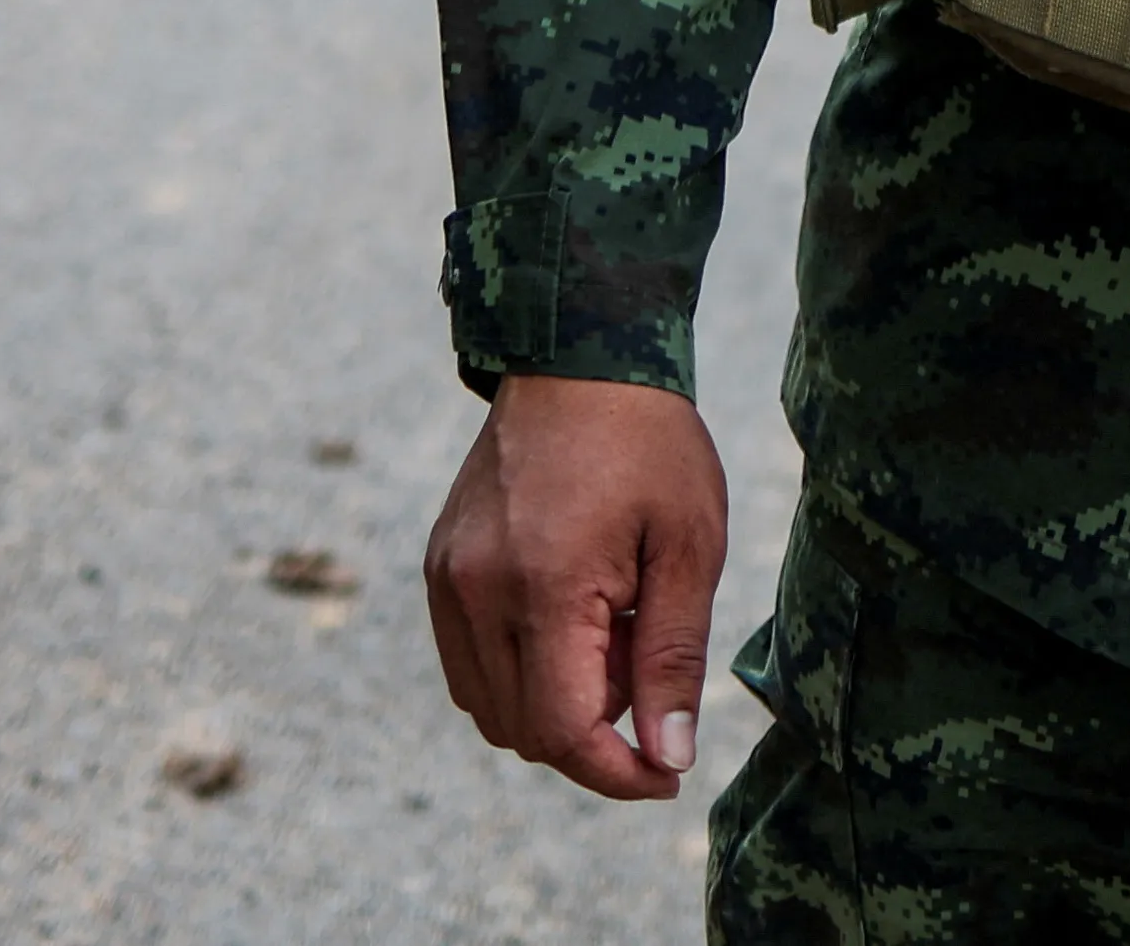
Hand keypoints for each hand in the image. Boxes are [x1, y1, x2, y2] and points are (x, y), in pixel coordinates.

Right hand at [425, 373, 727, 800]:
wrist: (580, 355)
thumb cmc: (649, 445)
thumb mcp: (689, 546)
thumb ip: (673, 660)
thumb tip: (668, 759)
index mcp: (544, 586)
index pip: (563, 733)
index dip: (618, 774)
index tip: (667, 774)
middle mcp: (478, 590)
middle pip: (525, 732)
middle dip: (593, 730)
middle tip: (645, 660)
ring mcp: (449, 578)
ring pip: (490, 708)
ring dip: (552, 704)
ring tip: (609, 630)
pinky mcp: (439, 565)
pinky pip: (468, 664)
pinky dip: (517, 672)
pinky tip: (568, 616)